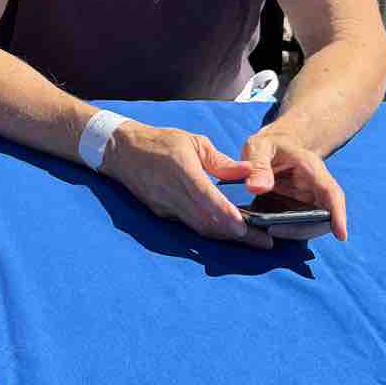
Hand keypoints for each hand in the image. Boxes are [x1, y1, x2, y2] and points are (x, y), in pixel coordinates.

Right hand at [104, 121, 269, 244]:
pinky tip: (227, 231)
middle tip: (264, 242)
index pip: (206, 198)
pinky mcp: (162, 213)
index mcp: (182, 170)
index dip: (226, 216)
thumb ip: (220, 161)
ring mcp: (165, 206)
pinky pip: (189, 225)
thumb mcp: (193, 142)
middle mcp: (172, 192)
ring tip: (252, 240)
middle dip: (236, 235)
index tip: (246, 229)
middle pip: (206, 221)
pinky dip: (210, 230)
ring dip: (225, 236)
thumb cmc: (160, 142)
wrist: (122, 151)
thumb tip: (248, 172)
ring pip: (199, 228)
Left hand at [240, 125, 346, 239]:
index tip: (341, 236)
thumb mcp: (259, 147)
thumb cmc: (268, 146)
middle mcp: (316, 189)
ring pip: (310, 225)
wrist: (271, 149)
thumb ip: (258, 165)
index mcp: (312, 169)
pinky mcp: (298, 211)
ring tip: (264, 229)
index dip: (338, 214)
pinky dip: (283, 230)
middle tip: (271, 230)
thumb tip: (257, 188)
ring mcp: (309, 202)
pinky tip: (263, 228)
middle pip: (322, 217)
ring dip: (291, 232)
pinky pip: (296, 226)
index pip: (331, 192)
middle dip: (301, 229)